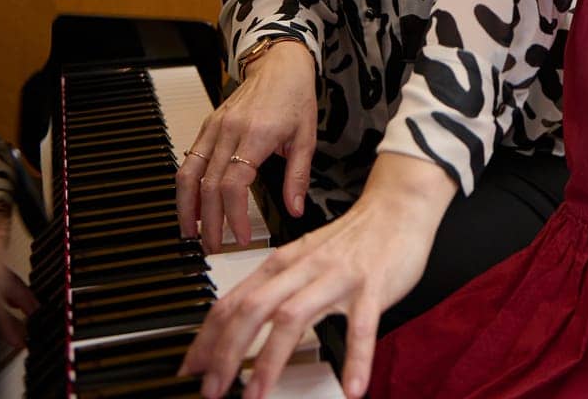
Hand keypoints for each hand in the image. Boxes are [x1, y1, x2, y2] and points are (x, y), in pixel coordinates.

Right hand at [176, 41, 317, 250]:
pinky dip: (186, 186)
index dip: (235, 215)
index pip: (235, 184)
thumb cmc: (294, 96)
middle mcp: (230, 131)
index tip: (242, 237)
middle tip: (214, 247)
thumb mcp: (306, 137)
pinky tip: (191, 206)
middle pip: (208, 185)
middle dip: (209, 222)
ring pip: (189, 173)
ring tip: (191, 233)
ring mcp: (215, 127)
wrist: (278, 63)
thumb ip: (298, 176)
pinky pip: (190, 160)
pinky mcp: (208, 126)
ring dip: (186, 207)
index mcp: (257, 134)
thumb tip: (296, 209)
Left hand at [181, 155, 452, 398]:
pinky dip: (356, 358)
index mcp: (282, 264)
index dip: (207, 337)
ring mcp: (337, 277)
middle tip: (211, 389)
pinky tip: (351, 389)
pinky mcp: (372, 285)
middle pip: (253, 309)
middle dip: (226, 352)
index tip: (190, 369)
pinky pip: (362, 325)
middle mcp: (303, 269)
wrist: (397, 206)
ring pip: (294, 316)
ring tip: (256, 396)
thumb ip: (275, 289)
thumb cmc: (351, 239)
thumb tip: (241, 322)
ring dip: (270, 360)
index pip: (233, 302)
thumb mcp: (303, 260)